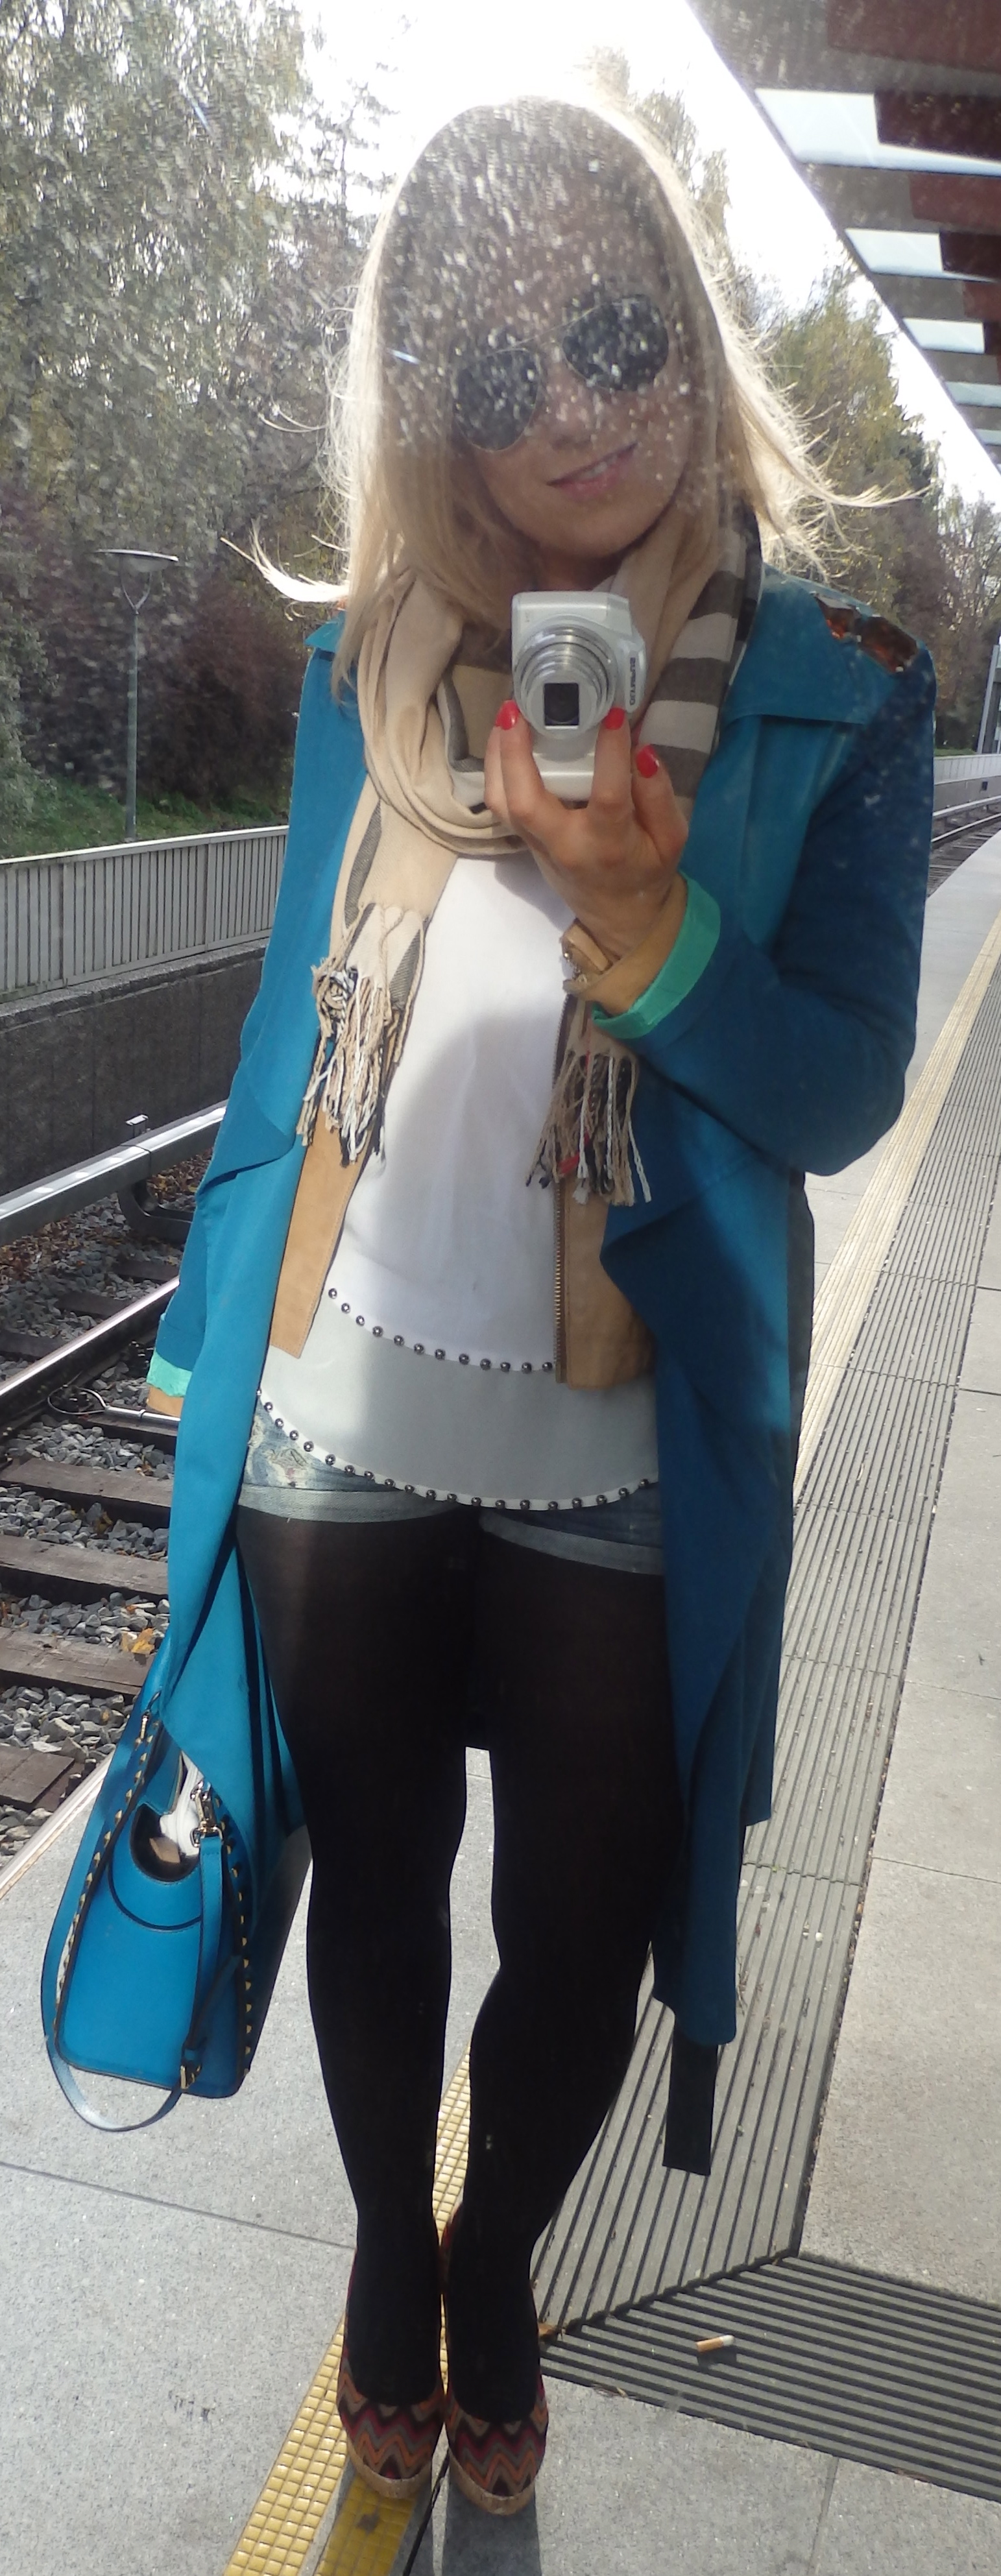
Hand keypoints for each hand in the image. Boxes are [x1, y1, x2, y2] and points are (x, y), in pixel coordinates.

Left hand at [483, 702, 687, 961]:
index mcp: (608, 844)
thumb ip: (659, 796)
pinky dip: (497, 770)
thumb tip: (642, 752)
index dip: (610, 753)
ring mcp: (539, 845)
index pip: (606, 795)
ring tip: (507, 716)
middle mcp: (565, 845)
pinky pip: (501, 806)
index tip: (613, 714)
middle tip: (518, 708)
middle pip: (525, 801)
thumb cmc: (648, 872)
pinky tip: (505, 740)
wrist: (620, 917)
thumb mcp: (671, 839)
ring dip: (497, 757)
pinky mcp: (526, 842)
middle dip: (515, 752)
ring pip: (502, 803)